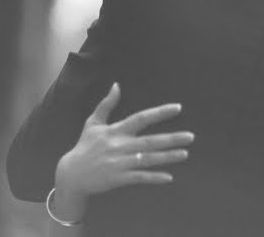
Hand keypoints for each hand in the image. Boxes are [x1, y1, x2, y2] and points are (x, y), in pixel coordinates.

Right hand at [55, 83, 194, 197]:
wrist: (72, 174)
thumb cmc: (85, 146)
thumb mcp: (93, 123)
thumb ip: (107, 104)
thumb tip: (116, 85)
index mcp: (115, 131)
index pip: (141, 118)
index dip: (159, 113)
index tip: (178, 108)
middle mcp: (120, 146)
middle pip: (149, 141)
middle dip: (171, 139)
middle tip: (190, 136)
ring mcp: (120, 163)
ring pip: (148, 160)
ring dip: (167, 157)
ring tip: (185, 154)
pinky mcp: (118, 178)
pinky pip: (139, 178)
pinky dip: (154, 178)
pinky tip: (169, 177)